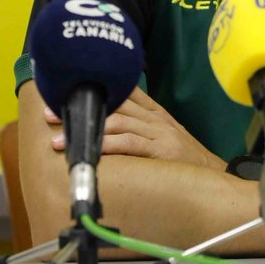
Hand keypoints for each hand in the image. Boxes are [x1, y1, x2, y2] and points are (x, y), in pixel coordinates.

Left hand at [46, 87, 226, 170]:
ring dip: (86, 130)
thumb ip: (139, 126)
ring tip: (60, 139)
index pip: (121, 90)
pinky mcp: (161, 150)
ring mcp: (158, 132)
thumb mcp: (163, 134)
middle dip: (79, 109)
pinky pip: (130, 144)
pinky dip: (108, 146)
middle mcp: (154, 117)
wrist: (214, 174)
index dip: (91, 89)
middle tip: (50, 114)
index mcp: (153, 111)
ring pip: (117, 123)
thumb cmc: (183, 158)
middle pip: (112, 105)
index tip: (63, 91)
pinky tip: (91, 150)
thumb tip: (106, 126)